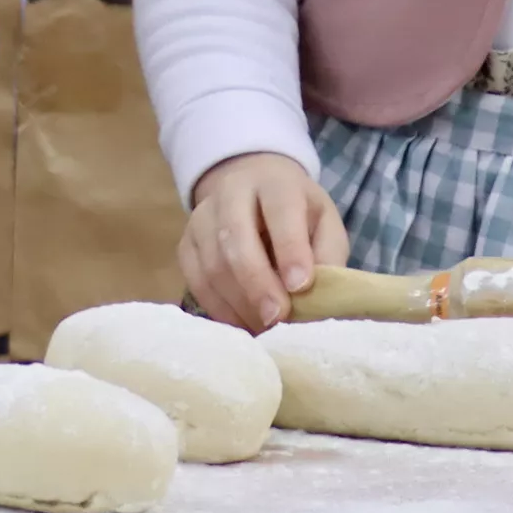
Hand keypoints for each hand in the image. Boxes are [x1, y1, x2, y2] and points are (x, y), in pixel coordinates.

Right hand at [179, 151, 346, 332]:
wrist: (253, 189)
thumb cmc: (299, 215)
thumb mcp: (325, 224)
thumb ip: (327, 256)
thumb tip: (318, 300)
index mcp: (276, 184)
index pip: (280, 211)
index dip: (290, 249)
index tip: (300, 286)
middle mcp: (231, 193)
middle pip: (235, 237)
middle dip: (257, 283)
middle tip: (277, 317)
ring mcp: (201, 217)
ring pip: (212, 264)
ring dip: (239, 302)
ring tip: (265, 328)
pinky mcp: (185, 243)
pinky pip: (196, 280)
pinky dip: (220, 308)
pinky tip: (243, 323)